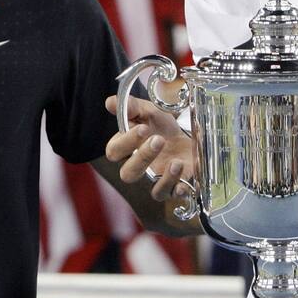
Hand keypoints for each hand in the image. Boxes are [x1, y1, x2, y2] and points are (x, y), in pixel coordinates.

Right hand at [104, 86, 194, 201]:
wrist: (187, 139)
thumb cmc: (162, 127)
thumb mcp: (149, 112)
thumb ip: (132, 107)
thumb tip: (109, 102)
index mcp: (127, 149)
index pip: (115, 151)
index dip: (126, 141)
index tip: (143, 128)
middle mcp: (138, 168)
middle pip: (128, 174)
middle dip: (142, 157)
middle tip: (159, 140)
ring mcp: (156, 181)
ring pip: (153, 191)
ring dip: (165, 178)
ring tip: (176, 162)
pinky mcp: (174, 187)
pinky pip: (173, 195)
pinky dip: (177, 188)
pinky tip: (184, 178)